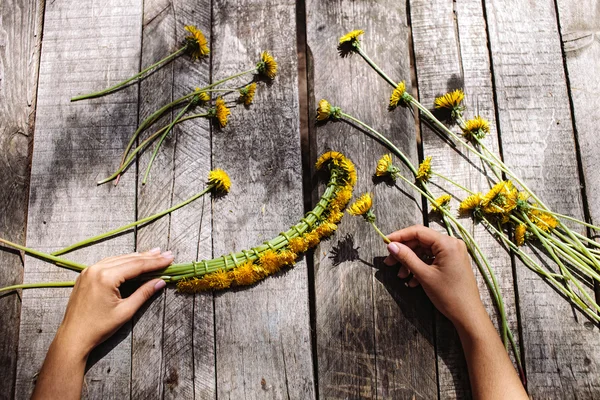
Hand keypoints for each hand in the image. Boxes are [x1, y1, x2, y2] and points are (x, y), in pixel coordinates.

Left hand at [56, 248, 172, 356]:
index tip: (169, 258)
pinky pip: (108, 263)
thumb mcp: (125, 311)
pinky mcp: (86, 275)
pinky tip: (133, 261)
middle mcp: (96, 269)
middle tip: (166, 254)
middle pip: (128, 259)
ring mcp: (89, 271)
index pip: (137, 265)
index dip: (155, 262)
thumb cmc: (99, 328)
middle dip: (148, 257)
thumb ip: (144, 293)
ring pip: (119, 259)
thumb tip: (160, 281)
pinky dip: (123, 262)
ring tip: (154, 254)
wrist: (73, 337)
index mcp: (106, 277)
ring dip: (137, 257)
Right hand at [384, 225, 483, 327]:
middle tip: (390, 262)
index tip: (385, 242)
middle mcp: (451, 244)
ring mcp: (453, 253)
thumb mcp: (424, 275)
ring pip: (424, 251)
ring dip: (411, 262)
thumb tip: (391, 245)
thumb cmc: (449, 295)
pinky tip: (413, 281)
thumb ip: (406, 257)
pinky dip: (421, 267)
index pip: (418, 231)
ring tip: (402, 276)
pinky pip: (432, 259)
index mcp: (447, 243)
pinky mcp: (452, 262)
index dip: (400, 236)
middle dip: (404, 252)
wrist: (468, 314)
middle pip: (421, 241)